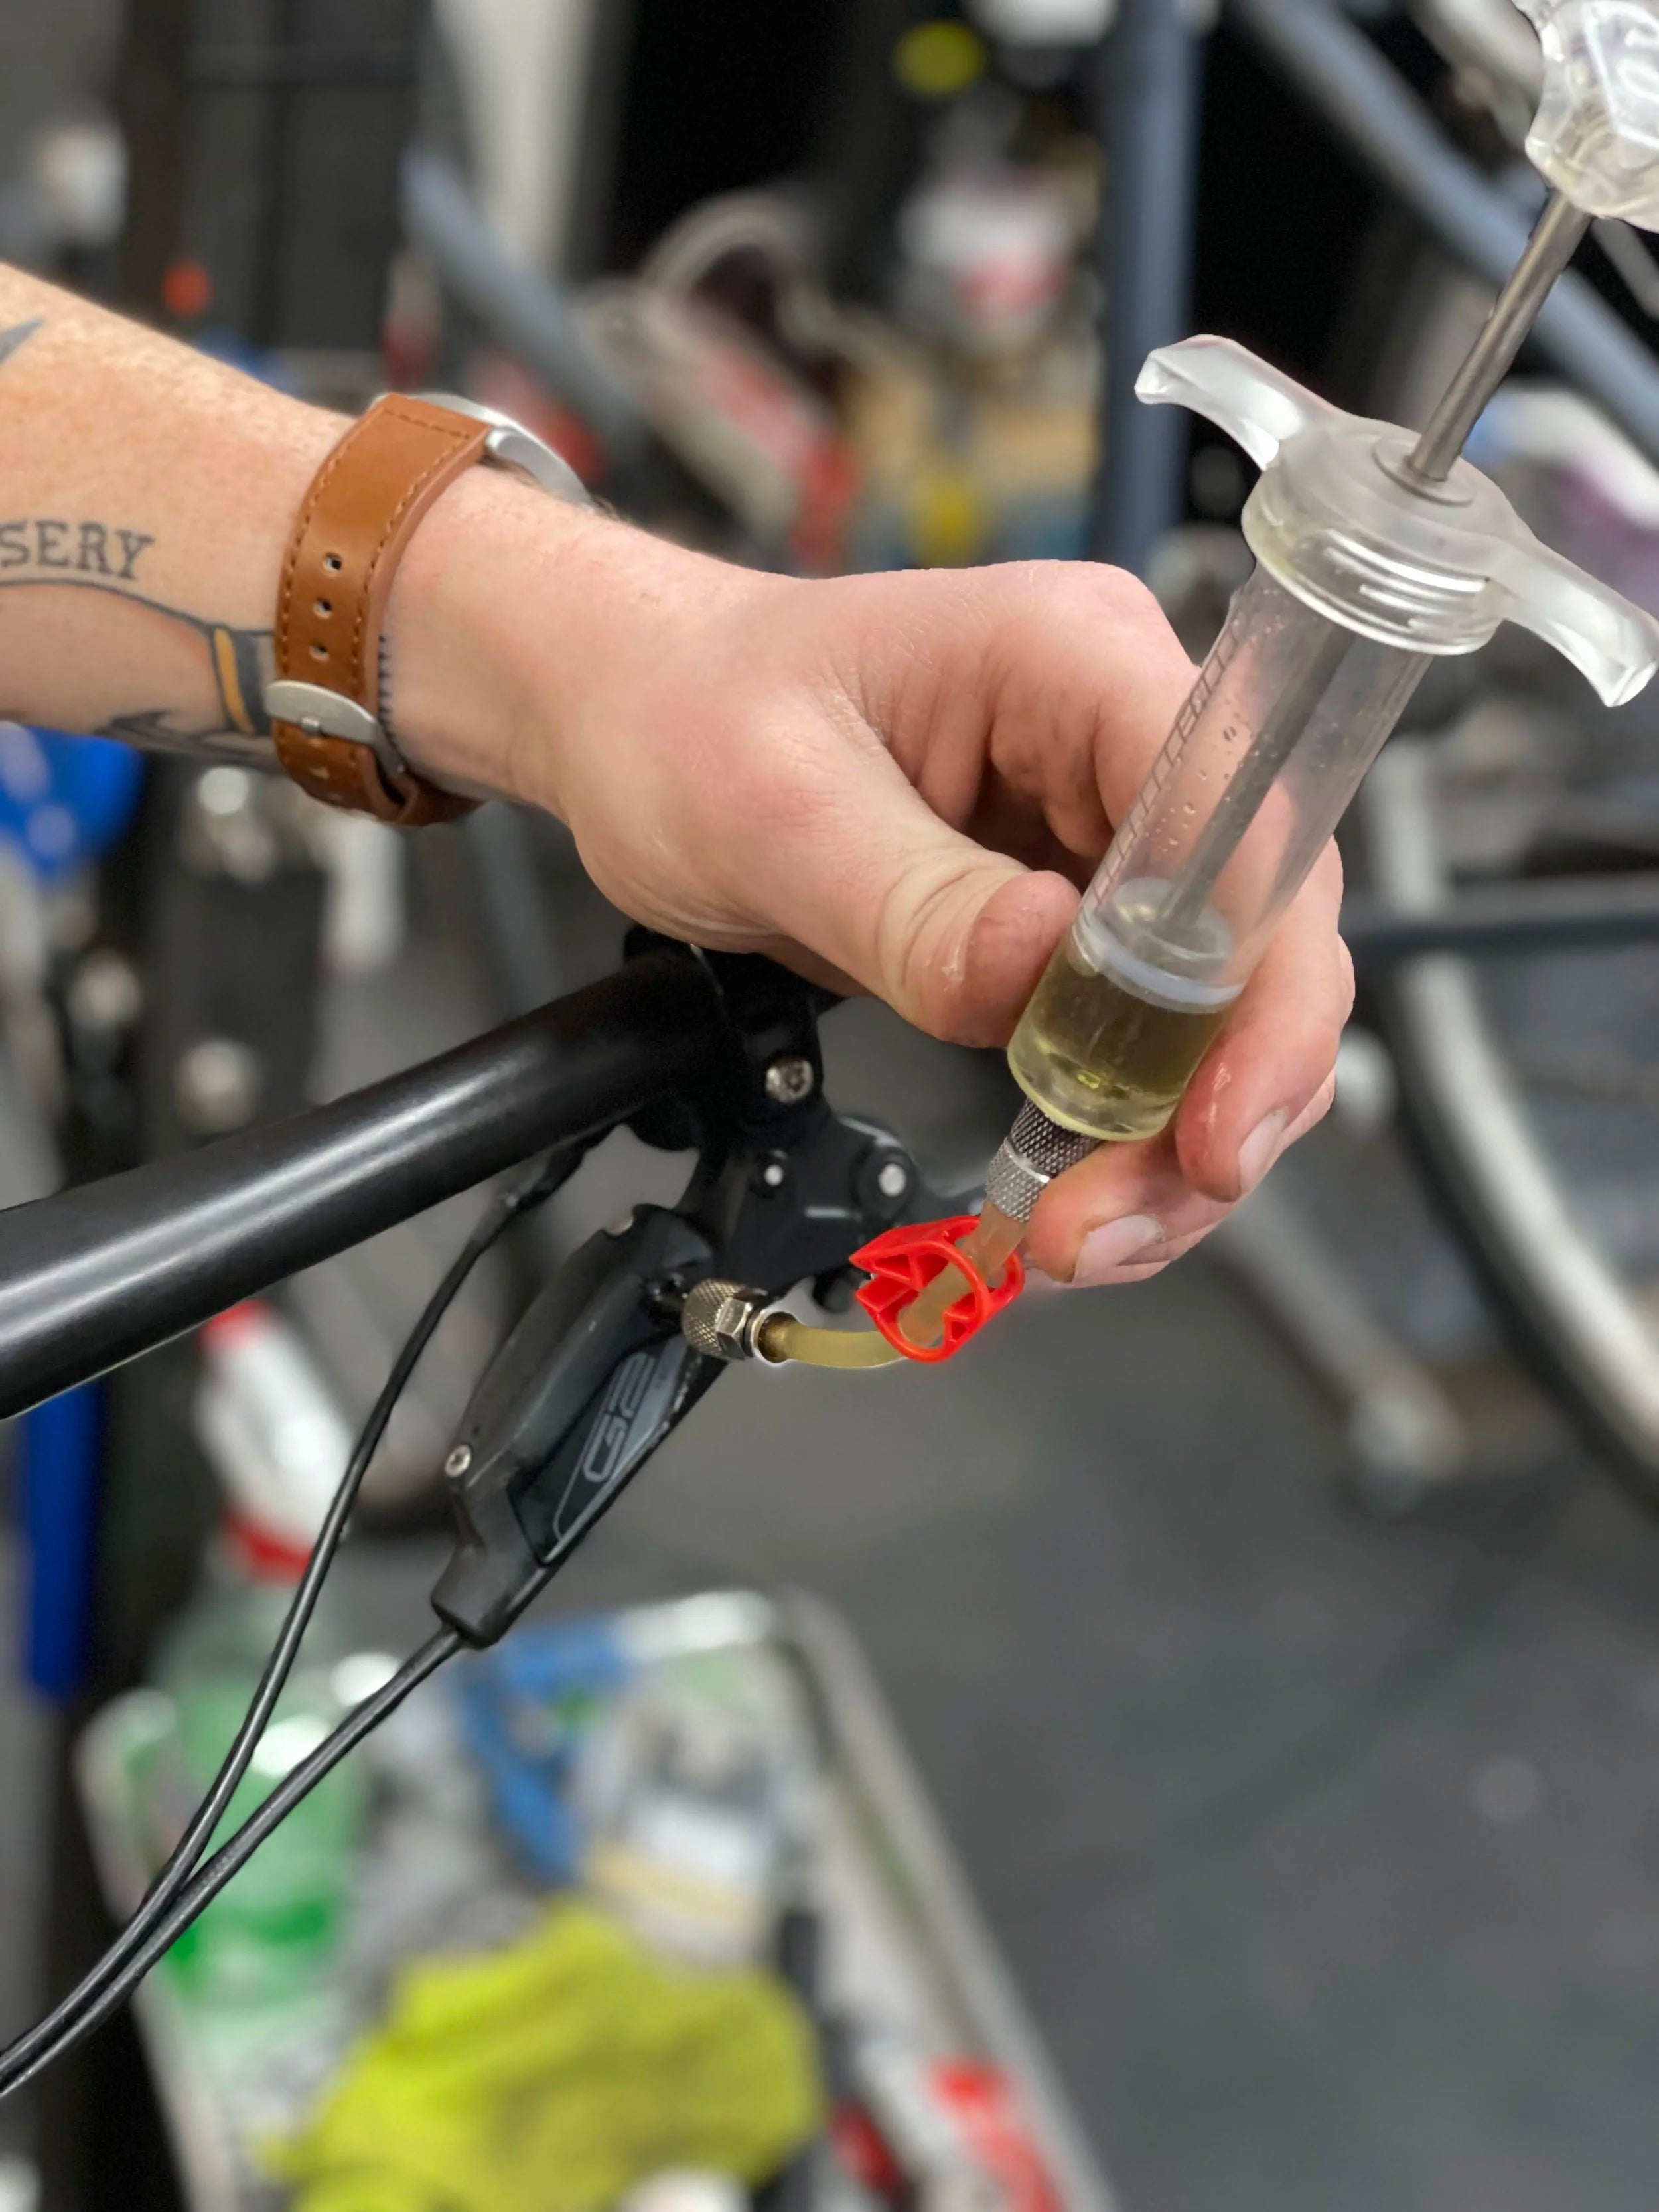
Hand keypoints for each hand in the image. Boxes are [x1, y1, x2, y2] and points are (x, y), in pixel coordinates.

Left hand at [393, 494, 1350, 1284]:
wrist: (632, 724)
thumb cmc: (682, 716)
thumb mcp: (770, 811)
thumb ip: (912, 903)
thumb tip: (1044, 973)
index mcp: (1073, 660)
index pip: (1237, 816)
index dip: (1258, 980)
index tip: (1212, 1119)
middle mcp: (1122, 741)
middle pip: (1261, 936)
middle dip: (1218, 1097)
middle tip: (1114, 1223)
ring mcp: (1103, 834)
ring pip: (1218, 1011)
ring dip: (1170, 1142)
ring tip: (1081, 1236)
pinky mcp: (1072, 916)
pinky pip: (1141, 1037)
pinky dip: (1119, 1133)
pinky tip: (1068, 1195)